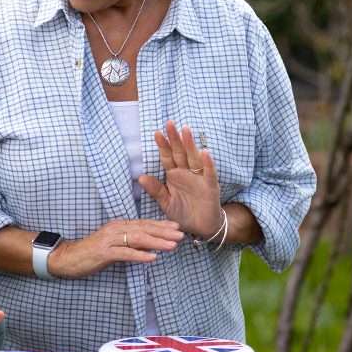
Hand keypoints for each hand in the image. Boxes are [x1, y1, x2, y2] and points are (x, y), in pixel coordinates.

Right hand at [45, 219, 183, 278]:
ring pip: (138, 238)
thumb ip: (131, 243)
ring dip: (157, 241)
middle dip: (164, 231)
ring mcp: (110, 240)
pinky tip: (152, 257)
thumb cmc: (92, 252)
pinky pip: (125, 253)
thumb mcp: (114, 245)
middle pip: (144, 228)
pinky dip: (140, 255)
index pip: (144, 223)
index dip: (161, 225)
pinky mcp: (104, 252)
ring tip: (171, 245)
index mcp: (119, 226)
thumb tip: (151, 244)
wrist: (68, 258)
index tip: (177, 227)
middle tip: (181, 235)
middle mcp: (116, 229)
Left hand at [139, 121, 223, 238]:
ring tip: (186, 130)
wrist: (201, 228)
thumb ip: (156, 190)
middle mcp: (187, 173)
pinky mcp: (211, 187)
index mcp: (174, 175)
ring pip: (194, 158)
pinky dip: (208, 164)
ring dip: (190, 145)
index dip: (163, 146)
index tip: (156, 133)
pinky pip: (209, 174)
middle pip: (180, 153)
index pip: (167, 157)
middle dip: (175, 138)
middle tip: (169, 123)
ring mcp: (199, 178)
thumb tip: (141, 177)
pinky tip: (205, 153)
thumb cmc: (183, 213)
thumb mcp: (166, 203)